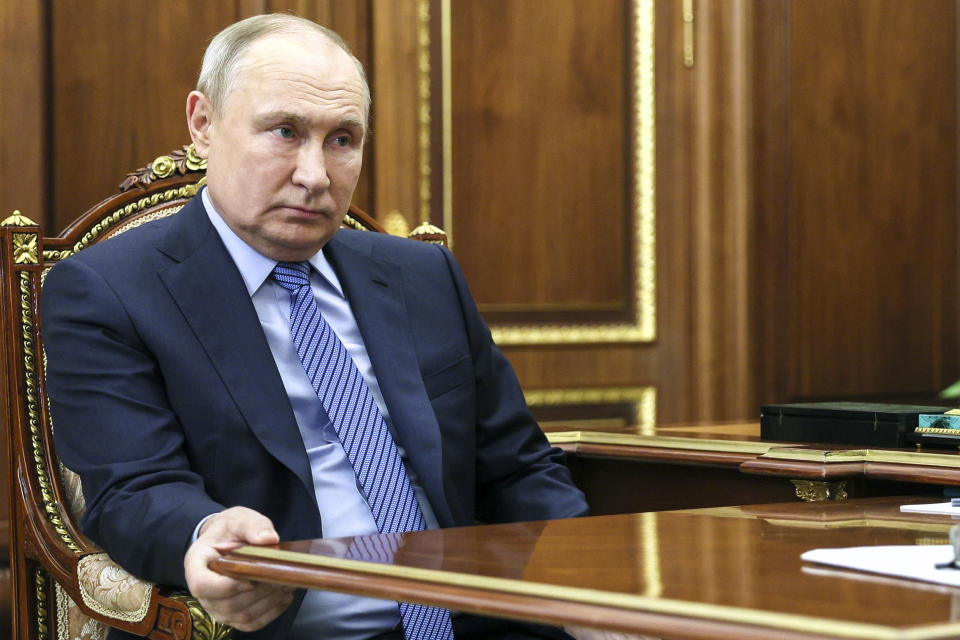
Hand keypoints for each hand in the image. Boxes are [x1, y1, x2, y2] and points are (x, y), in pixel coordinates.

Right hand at [184, 506, 294, 630]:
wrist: (227, 540)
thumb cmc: (230, 529)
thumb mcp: (239, 518)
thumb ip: (253, 526)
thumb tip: (269, 539)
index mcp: (196, 564)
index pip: (202, 584)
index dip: (226, 586)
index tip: (251, 578)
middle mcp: (203, 591)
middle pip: (227, 603)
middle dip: (258, 592)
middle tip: (281, 577)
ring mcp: (216, 606)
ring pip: (241, 615)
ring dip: (268, 602)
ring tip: (287, 584)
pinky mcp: (232, 615)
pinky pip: (251, 623)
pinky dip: (270, 613)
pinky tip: (284, 596)